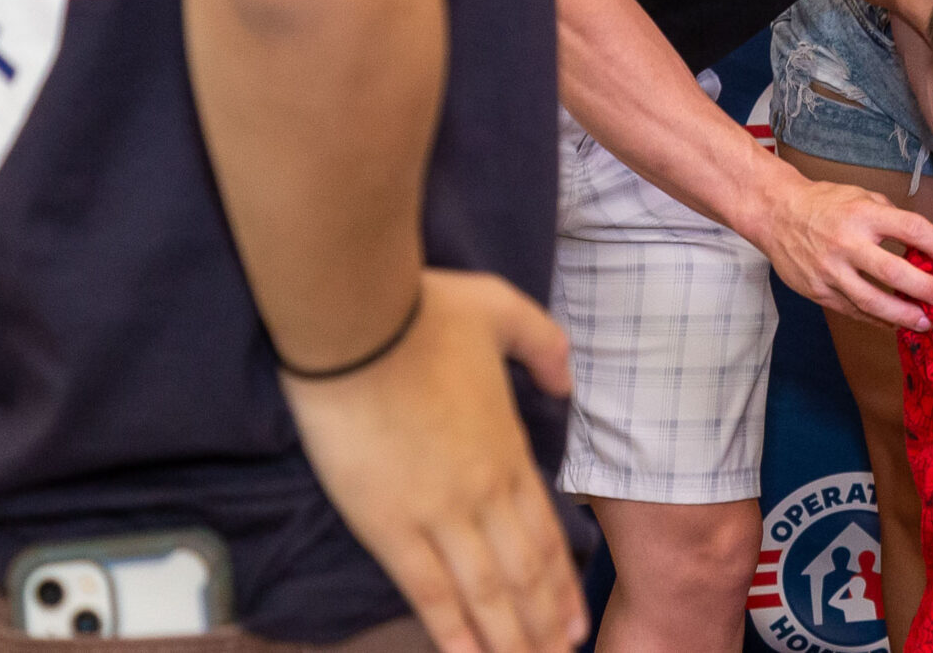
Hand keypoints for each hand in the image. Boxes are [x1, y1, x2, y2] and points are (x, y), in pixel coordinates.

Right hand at [279, 271, 583, 652]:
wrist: (358, 322)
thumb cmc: (424, 312)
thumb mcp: (503, 312)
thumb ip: (544, 347)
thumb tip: (567, 382)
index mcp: (510, 450)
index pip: (544, 532)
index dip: (561, 583)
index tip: (574, 622)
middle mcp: (483, 491)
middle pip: (522, 574)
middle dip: (541, 626)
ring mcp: (438, 512)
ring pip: (484, 593)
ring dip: (507, 639)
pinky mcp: (388, 523)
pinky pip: (426, 590)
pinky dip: (451, 632)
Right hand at [757, 176, 932, 330]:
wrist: (775, 213)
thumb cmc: (822, 202)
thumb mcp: (860, 195)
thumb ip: (889, 215)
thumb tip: (920, 239)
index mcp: (862, 214)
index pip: (909, 228)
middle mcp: (847, 243)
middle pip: (893, 271)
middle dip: (924, 287)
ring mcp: (830, 270)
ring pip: (872, 301)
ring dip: (902, 315)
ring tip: (924, 322)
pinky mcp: (818, 290)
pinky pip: (852, 310)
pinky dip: (876, 319)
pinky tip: (894, 323)